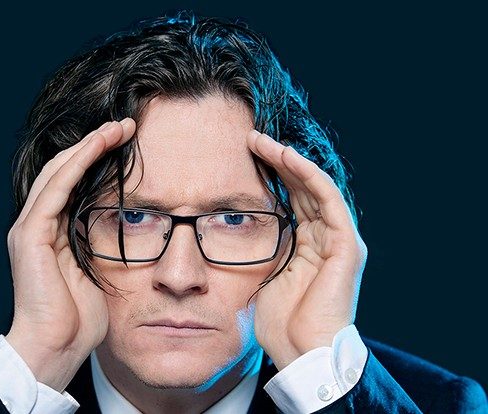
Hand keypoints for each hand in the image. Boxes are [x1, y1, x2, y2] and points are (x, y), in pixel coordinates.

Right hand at [5, 118, 135, 390]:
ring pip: (59, 172)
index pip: (73, 183)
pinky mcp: (30, 235)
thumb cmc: (79, 317)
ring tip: (117, 127)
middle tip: (126, 125)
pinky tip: (98, 146)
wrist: (55, 347)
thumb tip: (125, 226)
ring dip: (89, 146)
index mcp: (52, 232)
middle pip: (65, 170)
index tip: (127, 142)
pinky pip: (56, 190)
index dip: (97, 158)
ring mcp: (30, 228)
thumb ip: (101, 244)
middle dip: (95, 144)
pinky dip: (77, 164)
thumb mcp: (98, 271)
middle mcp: (37, 224)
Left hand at [247, 130, 366, 369]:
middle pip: (301, 188)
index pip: (290, 199)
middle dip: (276, 161)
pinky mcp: (347, 246)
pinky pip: (328, 201)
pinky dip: (309, 177)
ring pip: (314, 187)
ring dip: (289, 161)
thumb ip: (261, 248)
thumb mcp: (264, 275)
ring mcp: (339, 240)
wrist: (302, 353)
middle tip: (250, 138)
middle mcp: (325, 237)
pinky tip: (288, 158)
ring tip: (262, 141)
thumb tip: (234, 228)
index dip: (270, 175)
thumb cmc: (280, 322)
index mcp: (307, 244)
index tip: (243, 155)